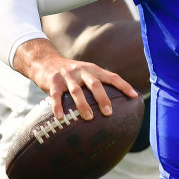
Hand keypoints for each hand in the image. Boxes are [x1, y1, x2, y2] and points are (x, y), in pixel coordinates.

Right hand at [21, 38, 138, 120]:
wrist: (45, 61)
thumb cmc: (71, 73)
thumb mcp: (86, 72)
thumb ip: (97, 83)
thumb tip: (116, 103)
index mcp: (93, 69)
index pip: (112, 76)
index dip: (124, 85)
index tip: (134, 96)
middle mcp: (81, 71)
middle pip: (95, 84)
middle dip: (103, 99)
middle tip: (109, 113)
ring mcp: (67, 76)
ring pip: (76, 91)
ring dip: (83, 105)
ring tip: (89, 118)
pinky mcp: (53, 81)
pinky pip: (56, 96)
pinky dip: (58, 106)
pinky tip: (61, 117)